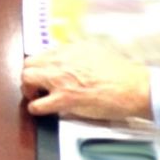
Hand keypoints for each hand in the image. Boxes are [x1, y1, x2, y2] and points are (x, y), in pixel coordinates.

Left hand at [21, 42, 152, 119]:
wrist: (133, 87)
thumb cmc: (120, 72)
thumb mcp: (95, 51)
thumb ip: (78, 52)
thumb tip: (69, 55)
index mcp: (69, 50)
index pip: (40, 54)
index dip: (39, 66)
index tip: (42, 72)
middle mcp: (61, 61)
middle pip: (28, 64)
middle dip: (30, 76)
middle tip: (36, 85)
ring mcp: (60, 80)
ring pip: (26, 79)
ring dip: (28, 89)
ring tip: (36, 96)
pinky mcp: (64, 99)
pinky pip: (37, 104)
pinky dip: (35, 108)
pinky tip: (41, 110)